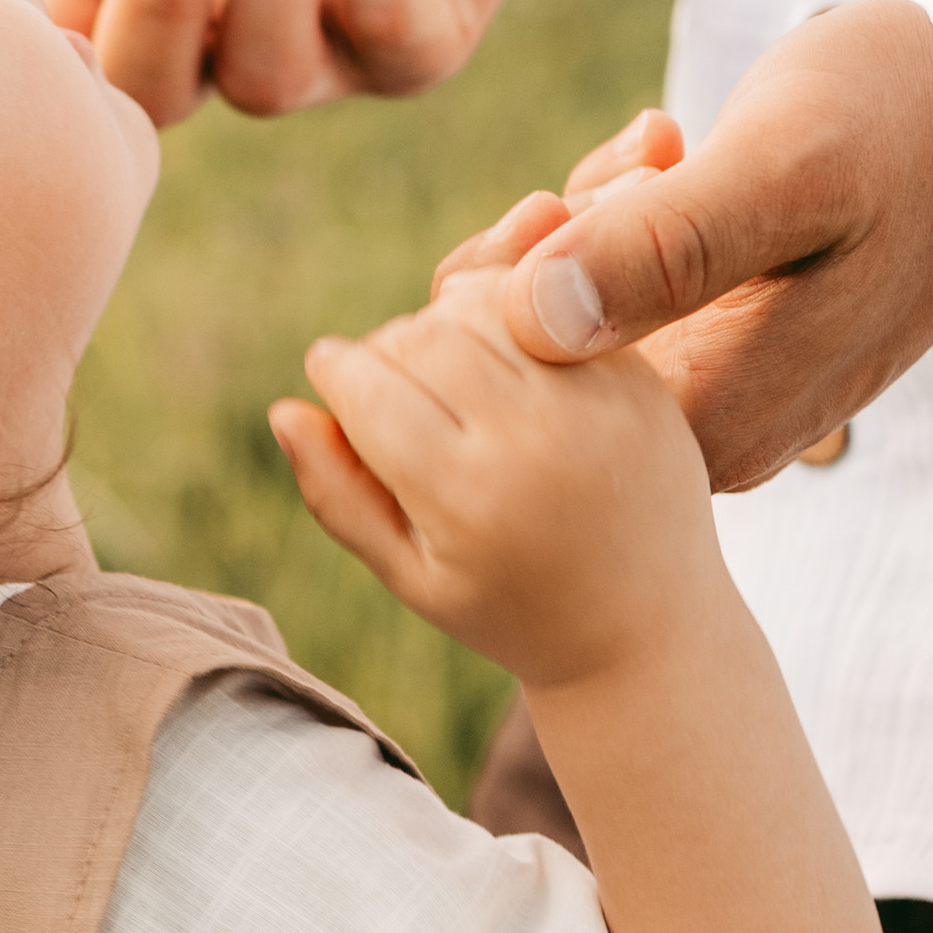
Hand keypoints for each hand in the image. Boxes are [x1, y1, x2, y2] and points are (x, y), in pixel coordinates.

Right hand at [269, 274, 719, 690]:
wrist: (648, 628)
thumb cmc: (511, 610)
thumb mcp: (411, 578)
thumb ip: (338, 497)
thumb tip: (284, 410)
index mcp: (470, 496)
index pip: (368, 387)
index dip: (334, 372)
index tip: (330, 375)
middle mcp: (536, 438)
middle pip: (419, 335)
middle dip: (385, 347)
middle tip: (385, 381)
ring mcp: (595, 400)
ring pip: (480, 304)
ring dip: (441, 321)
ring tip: (439, 368)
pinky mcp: (634, 376)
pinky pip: (546, 307)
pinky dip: (505, 313)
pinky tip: (496, 356)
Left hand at [449, 3, 932, 490]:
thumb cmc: (901, 126)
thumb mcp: (781, 171)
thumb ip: (663, 250)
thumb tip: (532, 322)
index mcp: (708, 426)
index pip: (517, 403)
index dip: (498, 296)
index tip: (556, 204)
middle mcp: (706, 437)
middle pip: (530, 372)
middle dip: (542, 253)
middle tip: (627, 169)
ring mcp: (717, 392)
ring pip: (567, 321)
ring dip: (586, 222)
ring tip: (662, 152)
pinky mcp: (724, 343)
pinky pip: (619, 296)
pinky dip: (624, 219)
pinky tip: (673, 155)